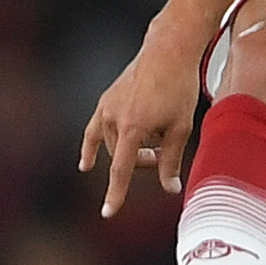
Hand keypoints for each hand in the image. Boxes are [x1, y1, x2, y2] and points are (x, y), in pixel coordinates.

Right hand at [78, 31, 204, 218]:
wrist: (168, 51)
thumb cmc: (179, 87)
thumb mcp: (180, 127)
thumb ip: (170, 160)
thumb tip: (169, 188)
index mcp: (133, 127)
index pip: (121, 169)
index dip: (116, 193)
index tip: (108, 213)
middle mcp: (114, 118)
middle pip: (122, 157)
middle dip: (140, 163)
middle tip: (160, 157)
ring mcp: (107, 108)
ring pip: (113, 144)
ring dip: (130, 151)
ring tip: (153, 143)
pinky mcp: (107, 100)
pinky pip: (94, 130)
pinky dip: (92, 147)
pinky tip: (85, 164)